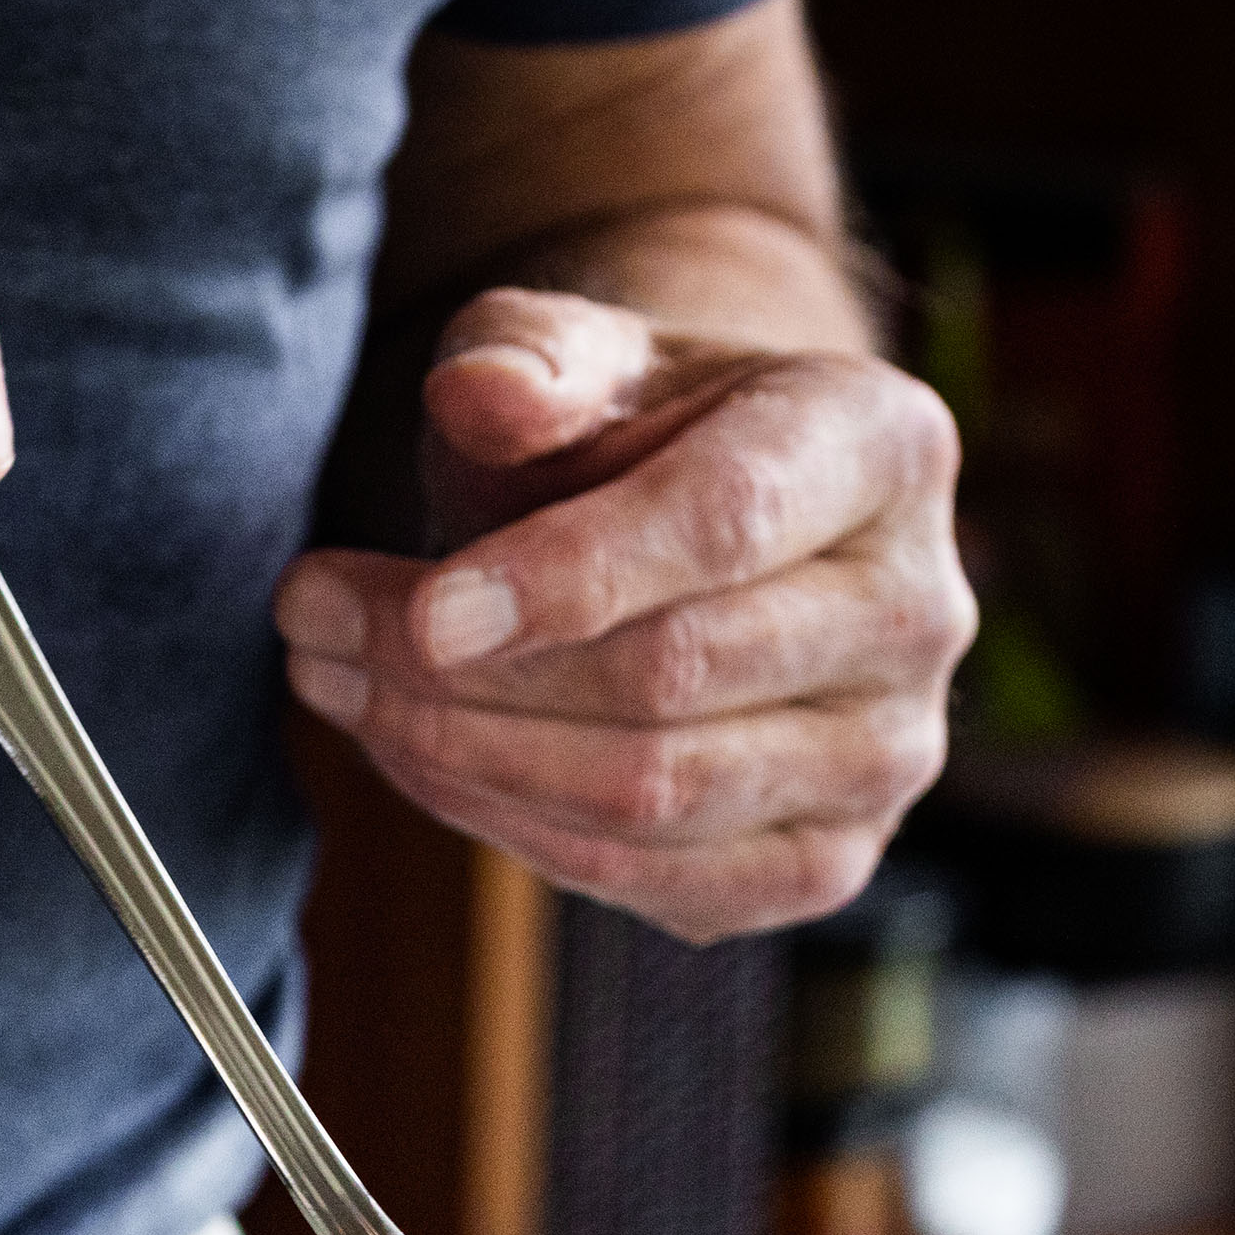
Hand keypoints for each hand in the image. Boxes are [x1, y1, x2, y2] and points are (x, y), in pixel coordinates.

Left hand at [274, 288, 971, 942]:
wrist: (697, 531)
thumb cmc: (628, 434)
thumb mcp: (570, 357)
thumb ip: (527, 358)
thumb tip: (482, 393)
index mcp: (886, 446)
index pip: (724, 524)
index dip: (560, 578)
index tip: (417, 611)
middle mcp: (921, 611)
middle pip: (670, 678)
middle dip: (461, 672)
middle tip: (314, 627)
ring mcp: (883, 756)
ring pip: (649, 796)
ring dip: (461, 758)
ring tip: (338, 688)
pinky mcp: (819, 862)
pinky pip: (643, 878)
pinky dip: (505, 828)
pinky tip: (417, 758)